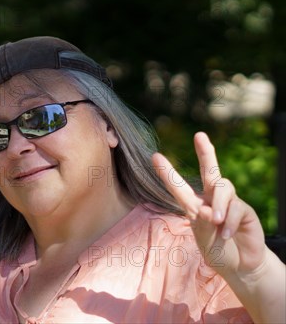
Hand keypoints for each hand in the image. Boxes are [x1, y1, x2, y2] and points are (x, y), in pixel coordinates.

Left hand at [152, 132, 265, 278]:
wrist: (240, 266)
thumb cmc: (216, 250)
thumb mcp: (204, 239)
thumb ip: (204, 224)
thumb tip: (208, 209)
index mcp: (194, 205)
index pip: (179, 186)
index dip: (168, 172)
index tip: (155, 156)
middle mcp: (211, 200)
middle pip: (210, 171)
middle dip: (205, 152)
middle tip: (200, 135)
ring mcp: (229, 203)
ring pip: (223, 189)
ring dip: (219, 205)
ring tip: (216, 222)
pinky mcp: (245, 211)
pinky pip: (237, 208)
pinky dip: (230, 222)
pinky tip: (227, 234)